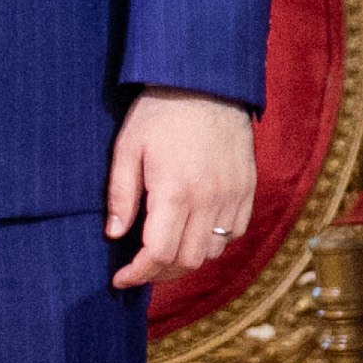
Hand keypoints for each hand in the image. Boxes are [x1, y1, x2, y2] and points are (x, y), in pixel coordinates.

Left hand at [108, 87, 260, 288]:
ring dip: (188, 258)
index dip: (138, 274)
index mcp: (175, 190)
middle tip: (141, 267)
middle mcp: (209, 198)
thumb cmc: (160, 113)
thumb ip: (120, 195)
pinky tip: (196, 230)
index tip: (122, 278)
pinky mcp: (247, 187)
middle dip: (160, 272)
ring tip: (168, 250)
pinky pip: (236, 231)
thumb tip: (114, 234)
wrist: (207, 83)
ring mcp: (233, 194)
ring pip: (213, 251)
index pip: (159, 253)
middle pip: (188, 260)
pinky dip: (215, 240)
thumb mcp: (128, 148)